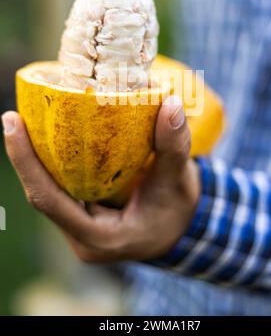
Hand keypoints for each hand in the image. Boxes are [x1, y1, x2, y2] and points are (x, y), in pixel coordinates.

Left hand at [2, 96, 199, 262]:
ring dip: (36, 158)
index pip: (49, 201)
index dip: (25, 162)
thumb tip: (171, 104)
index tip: (11, 123)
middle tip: (15, 116)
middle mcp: (81, 236)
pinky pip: (60, 188)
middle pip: (42, 193)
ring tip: (29, 120)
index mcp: (99, 238)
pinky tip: (53, 137)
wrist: (181, 230)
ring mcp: (79, 227)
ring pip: (49, 191)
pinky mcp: (82, 215)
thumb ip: (174, 146)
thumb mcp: (178, 181)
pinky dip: (55, 163)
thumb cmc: (178, 211)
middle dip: (25, 155)